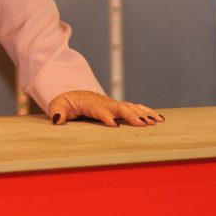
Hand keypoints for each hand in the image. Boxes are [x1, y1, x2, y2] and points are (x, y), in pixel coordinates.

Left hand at [45, 90, 163, 127]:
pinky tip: (158, 118)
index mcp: (88, 101)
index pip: (98, 108)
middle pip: (119, 107)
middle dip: (131, 115)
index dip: (106, 115)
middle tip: (143, 124)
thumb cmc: (66, 101)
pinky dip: (146, 111)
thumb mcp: (57, 104)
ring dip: (142, 113)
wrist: (74, 91)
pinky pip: (134, 107)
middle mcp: (103, 100)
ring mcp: (113, 102)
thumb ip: (57, 111)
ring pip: (130, 106)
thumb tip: (57, 119)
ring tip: (155, 121)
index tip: (114, 124)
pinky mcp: (119, 106)